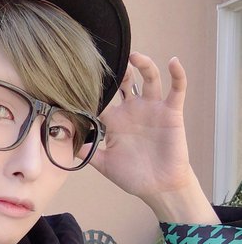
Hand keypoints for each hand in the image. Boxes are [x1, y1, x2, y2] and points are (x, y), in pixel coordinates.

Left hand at [85, 52, 218, 223]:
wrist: (159, 187)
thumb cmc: (133, 176)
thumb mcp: (105, 164)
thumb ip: (87, 152)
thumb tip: (65, 143)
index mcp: (115, 121)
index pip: (102, 99)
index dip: (93, 89)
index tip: (81, 77)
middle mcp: (133, 110)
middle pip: (125, 82)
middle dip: (118, 71)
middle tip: (107, 60)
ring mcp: (152, 109)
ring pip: (150, 79)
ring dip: (144, 65)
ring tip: (135, 56)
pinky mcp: (171, 112)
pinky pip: (177, 89)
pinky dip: (178, 75)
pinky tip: (174, 62)